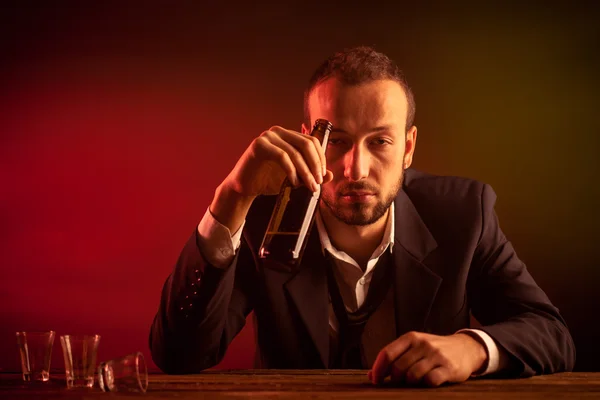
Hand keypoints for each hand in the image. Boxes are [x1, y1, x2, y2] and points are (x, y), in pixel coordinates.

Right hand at [222, 126, 331, 197]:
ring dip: (306, 172)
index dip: (321, 158)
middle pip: (307, 144)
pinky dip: (291, 171)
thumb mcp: (294, 178)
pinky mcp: (259, 145)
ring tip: (309, 186)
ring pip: (295, 152)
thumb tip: (331, 175)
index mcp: (288, 136)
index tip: (323, 176)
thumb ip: (310, 174)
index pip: (312, 141)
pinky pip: (282, 156)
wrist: (244, 188)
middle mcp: (279, 132)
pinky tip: (293, 182)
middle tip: (318, 182)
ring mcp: (268, 137)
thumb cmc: (267, 181)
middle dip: (316, 165)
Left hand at [368, 332, 487, 386]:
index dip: (378, 369)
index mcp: (411, 338)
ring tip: (415, 381)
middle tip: (400, 382)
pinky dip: (426, 384)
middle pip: (398, 367)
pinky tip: (428, 382)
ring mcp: (436, 356)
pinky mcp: (449, 368)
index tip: (375, 380)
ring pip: (413, 375)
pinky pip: (430, 381)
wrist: (466, 348)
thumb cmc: (434, 350)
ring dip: (410, 383)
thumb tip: (372, 374)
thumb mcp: (414, 347)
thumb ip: (394, 358)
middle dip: (395, 378)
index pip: (387, 353)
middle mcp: (423, 344)